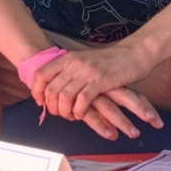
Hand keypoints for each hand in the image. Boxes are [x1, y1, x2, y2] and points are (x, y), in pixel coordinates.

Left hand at [29, 43, 160, 124]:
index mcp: (68, 58)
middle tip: (59, 114)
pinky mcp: (101, 80)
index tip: (40, 102)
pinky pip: (83, 100)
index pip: (41, 74)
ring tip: (71, 116)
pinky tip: (82, 115)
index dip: (36, 90)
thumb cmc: (109, 61)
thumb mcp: (84, 61)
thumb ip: (69, 71)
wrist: (134, 54)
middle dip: (52, 107)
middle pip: (51, 89)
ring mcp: (87, 71)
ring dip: (65, 111)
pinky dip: (79, 111)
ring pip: (64, 96)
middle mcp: (74, 63)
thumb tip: (54, 88)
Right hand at [80, 89, 162, 140]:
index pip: (132, 95)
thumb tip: (114, 127)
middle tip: (156, 123)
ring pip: (111, 108)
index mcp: (110, 84)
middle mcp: (104, 87)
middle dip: (142, 111)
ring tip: (134, 134)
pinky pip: (91, 115)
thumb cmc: (75, 81)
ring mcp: (92, 93)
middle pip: (127, 98)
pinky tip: (110, 135)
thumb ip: (104, 107)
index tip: (159, 122)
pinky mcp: (79, 101)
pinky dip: (102, 125)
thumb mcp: (94, 92)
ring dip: (123, 122)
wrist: (53, 66)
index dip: (145, 107)